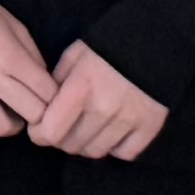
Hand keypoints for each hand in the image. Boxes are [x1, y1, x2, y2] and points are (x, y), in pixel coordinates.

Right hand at [0, 0, 52, 133]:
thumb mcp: (15, 25)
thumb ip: (32, 55)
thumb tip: (43, 81)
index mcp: (13, 58)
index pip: (49, 94)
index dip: (54, 97)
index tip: (48, 96)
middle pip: (32, 115)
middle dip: (38, 113)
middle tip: (32, 107)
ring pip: (0, 127)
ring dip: (10, 123)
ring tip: (7, 113)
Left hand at [28, 45, 169, 161]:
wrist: (155, 41)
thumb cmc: (108, 47)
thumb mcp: (74, 56)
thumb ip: (56, 83)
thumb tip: (43, 110)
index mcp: (81, 89)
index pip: (51, 132)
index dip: (39, 134)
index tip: (39, 129)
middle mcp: (104, 109)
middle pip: (72, 145)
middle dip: (61, 139)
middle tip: (64, 126)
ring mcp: (129, 120)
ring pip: (96, 152)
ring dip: (86, 144)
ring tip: (87, 128)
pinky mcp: (150, 127)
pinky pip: (124, 153)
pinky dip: (114, 147)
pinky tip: (111, 132)